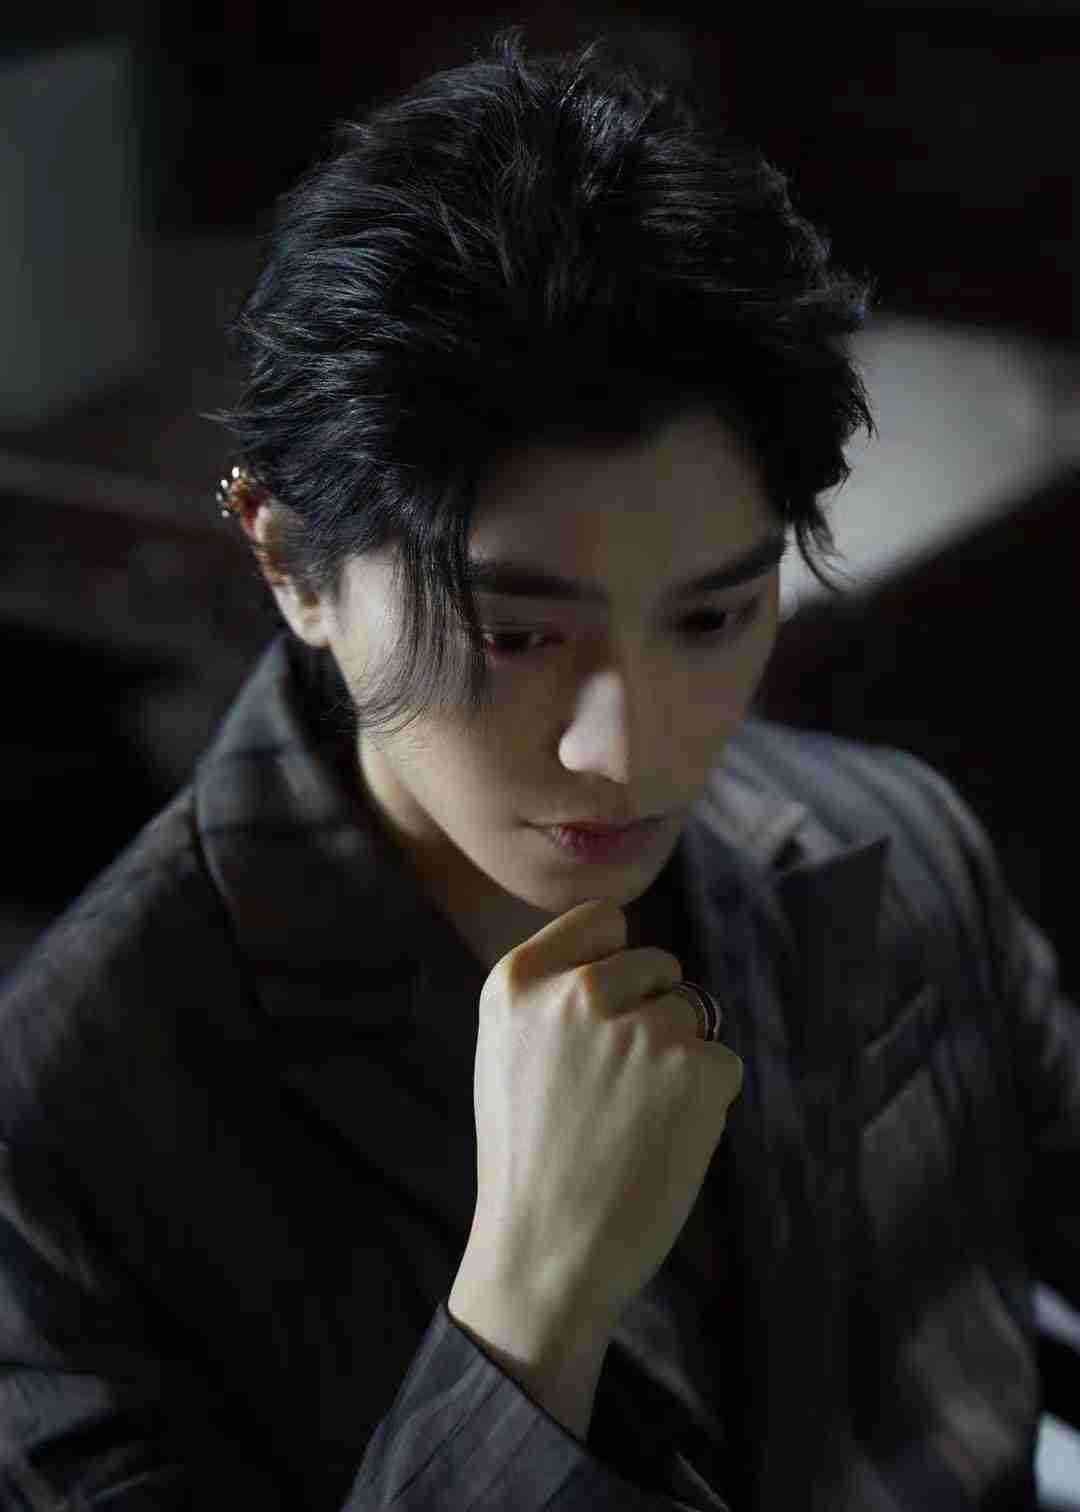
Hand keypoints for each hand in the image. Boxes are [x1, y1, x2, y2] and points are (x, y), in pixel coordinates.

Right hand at [462, 897, 743, 1335]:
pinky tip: (663, 1141)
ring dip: (680, 1064)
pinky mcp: (695, 1069)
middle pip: (657, 967)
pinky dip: (707, 1101)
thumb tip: (624, 961)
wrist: (546, 1254)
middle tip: (617, 1090)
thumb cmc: (529, 1160)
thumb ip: (552, 995)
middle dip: (653, 1015)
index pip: (602, 920)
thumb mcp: (507, 1053)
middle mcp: (578, 992)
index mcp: (517, 983)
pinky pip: (723, 1063)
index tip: (607, 1008)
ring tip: (633, 1124)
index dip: (615, 962)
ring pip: (693, 1018)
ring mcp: (639, 1028)